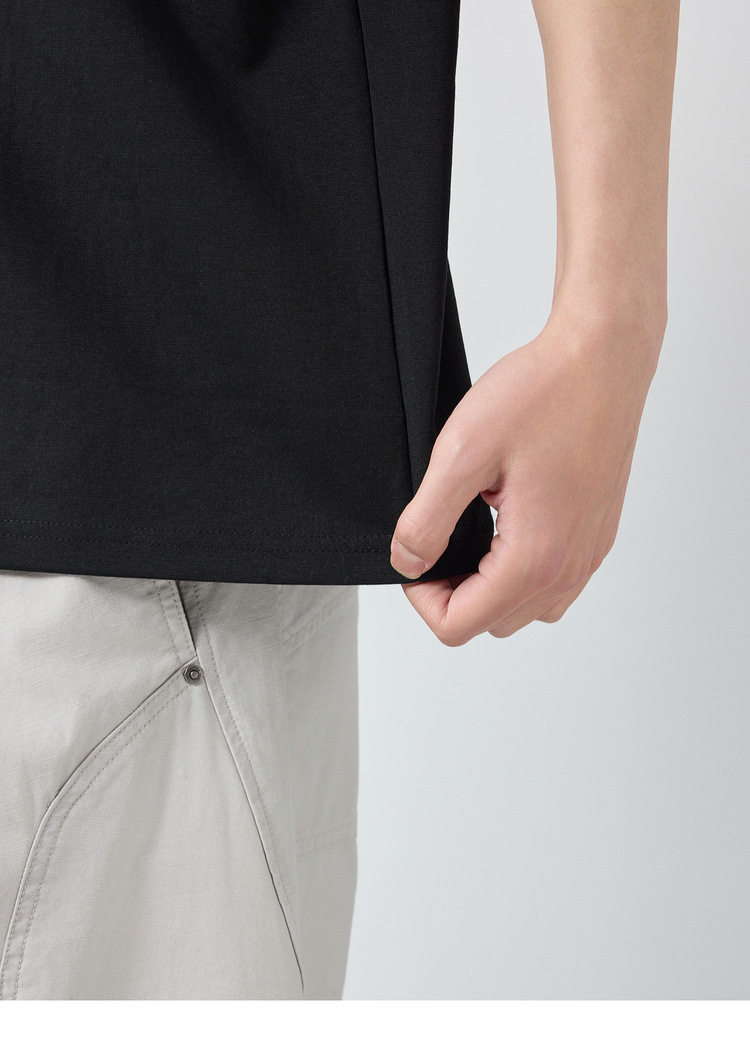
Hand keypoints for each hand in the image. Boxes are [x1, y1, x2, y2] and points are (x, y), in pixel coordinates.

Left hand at [389, 305, 663, 644]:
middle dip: (453, 592)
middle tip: (439, 537)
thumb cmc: (543, 394)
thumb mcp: (462, 454)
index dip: (420, 596)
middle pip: (491, 623)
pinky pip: (553, 583)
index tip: (416, 551)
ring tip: (473, 530)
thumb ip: (427, 520)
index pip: (458, 625)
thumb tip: (408, 563)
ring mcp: (589, 554)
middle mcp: (570, 568)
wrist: (603, 358)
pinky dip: (520, 571)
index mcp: (535, 559)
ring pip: (525, 609)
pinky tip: (506, 522)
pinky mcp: (597, 536)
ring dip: (488, 586)